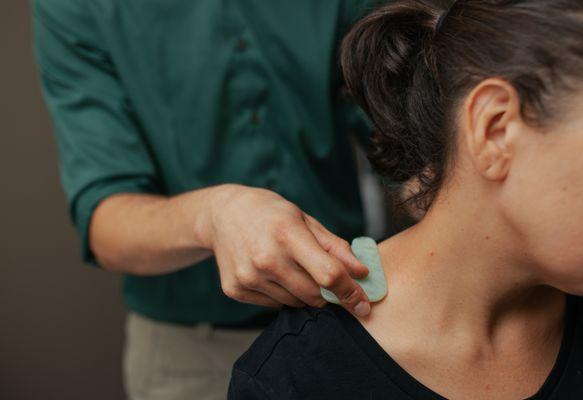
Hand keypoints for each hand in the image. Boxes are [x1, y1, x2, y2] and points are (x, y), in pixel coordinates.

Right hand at [203, 184, 370, 316]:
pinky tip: (271, 272)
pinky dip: (281, 294)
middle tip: (323, 278)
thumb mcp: (305, 220)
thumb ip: (335, 247)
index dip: (351, 292)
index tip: (363, 303)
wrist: (223, 214)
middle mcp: (266, 258)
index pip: (328, 274)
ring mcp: (248, 276)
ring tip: (290, 266)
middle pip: (314, 295)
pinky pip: (273, 305)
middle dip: (327, 292)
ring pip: (295, 303)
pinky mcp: (235, 290)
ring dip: (302, 293)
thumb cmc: (271, 214)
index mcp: (287, 235)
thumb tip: (362, 273)